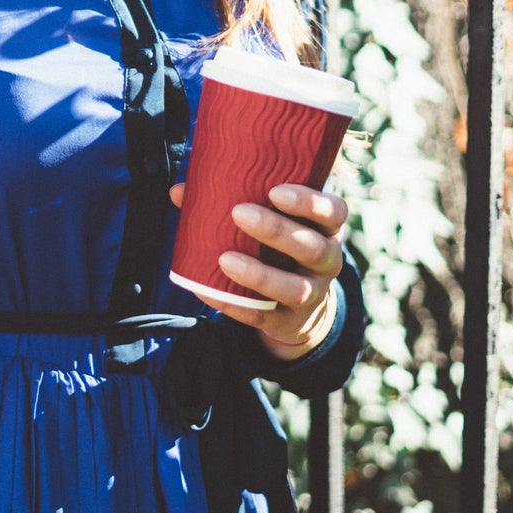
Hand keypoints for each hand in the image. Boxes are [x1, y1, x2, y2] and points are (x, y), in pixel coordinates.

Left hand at [167, 180, 347, 360]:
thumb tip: (179, 191)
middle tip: (239, 213)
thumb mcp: (271, 223)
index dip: (309, 202)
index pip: (334, 212)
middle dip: (277, 230)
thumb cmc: (276, 249)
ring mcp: (313, 295)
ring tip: (225, 259)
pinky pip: (263, 316)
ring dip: (260, 274)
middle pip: (314, 248)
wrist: (296, 307)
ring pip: (296, 288)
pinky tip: (208, 291)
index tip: (275, 191)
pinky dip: (235, 305)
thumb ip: (231, 203)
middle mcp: (327, 262)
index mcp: (325, 229)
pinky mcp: (289, 321)